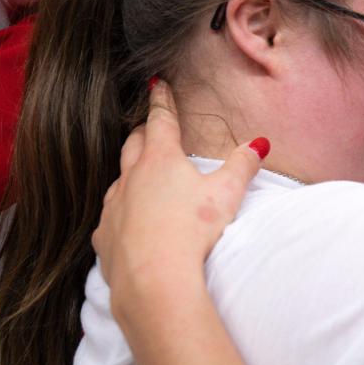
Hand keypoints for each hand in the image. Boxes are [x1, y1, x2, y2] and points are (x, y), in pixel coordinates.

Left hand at [93, 80, 265, 287]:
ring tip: (142, 174)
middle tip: (150, 126)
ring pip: (119, 178)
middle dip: (143, 132)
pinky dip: (122, 210)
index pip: (160, 120)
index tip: (156, 84)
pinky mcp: (104, 235)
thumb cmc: (192, 230)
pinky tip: (130, 221)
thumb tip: (259, 144)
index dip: (161, 100)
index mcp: (161, 160)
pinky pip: (110, 215)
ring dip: (131, 171)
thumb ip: (242, 166)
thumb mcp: (227, 194)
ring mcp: (113, 206)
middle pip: (133, 144)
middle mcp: (131, 177)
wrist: (153, 279)